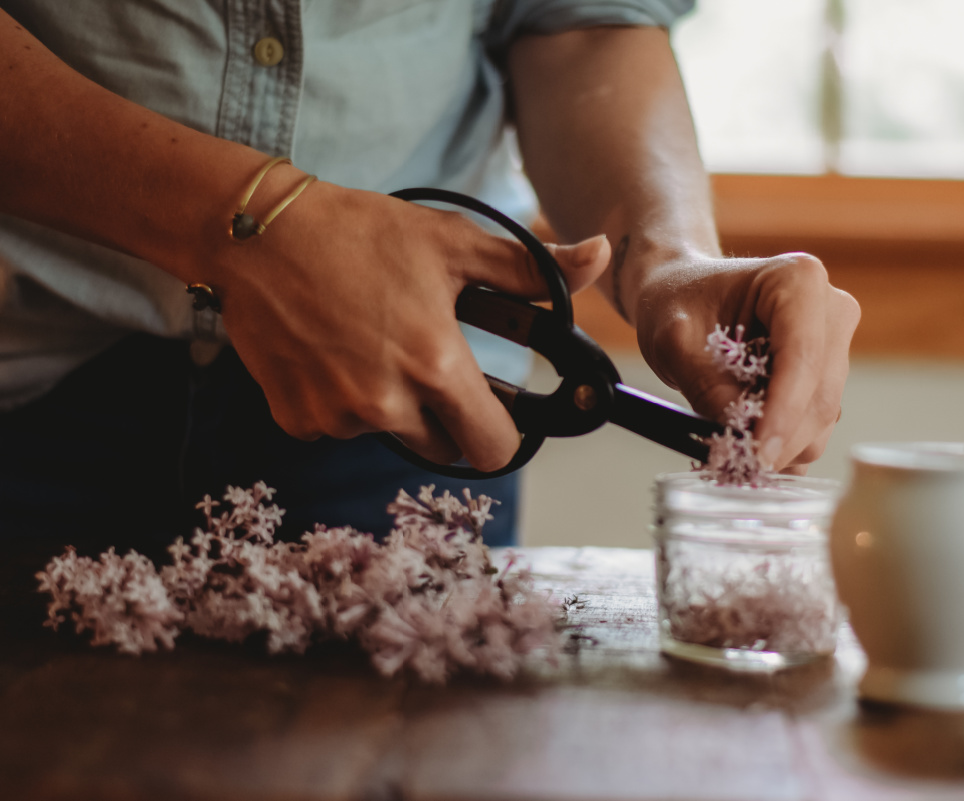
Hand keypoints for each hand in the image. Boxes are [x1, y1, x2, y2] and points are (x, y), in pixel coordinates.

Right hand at [198, 175, 609, 470]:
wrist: (259, 233)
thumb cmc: (360, 233)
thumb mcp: (452, 244)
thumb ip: (531, 268)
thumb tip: (599, 256)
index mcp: (436, 367)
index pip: (493, 448)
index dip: (502, 432)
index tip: (496, 411)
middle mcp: (387, 404)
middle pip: (444, 448)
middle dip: (448, 418)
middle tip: (429, 365)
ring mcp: (337, 417)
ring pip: (390, 435)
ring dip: (392, 407)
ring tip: (373, 345)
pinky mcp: (296, 418)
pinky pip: (337, 427)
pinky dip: (342, 402)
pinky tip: (333, 353)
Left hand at [635, 252, 859, 473]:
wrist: (685, 296)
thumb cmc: (679, 302)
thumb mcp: (674, 341)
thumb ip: (706, 386)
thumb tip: (742, 438)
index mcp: (798, 280)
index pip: (802, 358)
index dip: (783, 413)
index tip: (757, 452)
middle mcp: (830, 310)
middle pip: (820, 396)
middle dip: (780, 437)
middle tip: (736, 459)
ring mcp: (835, 345)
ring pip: (822, 419)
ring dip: (780, 443)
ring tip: (732, 440)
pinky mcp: (828, 377)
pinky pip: (816, 426)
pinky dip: (782, 442)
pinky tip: (747, 439)